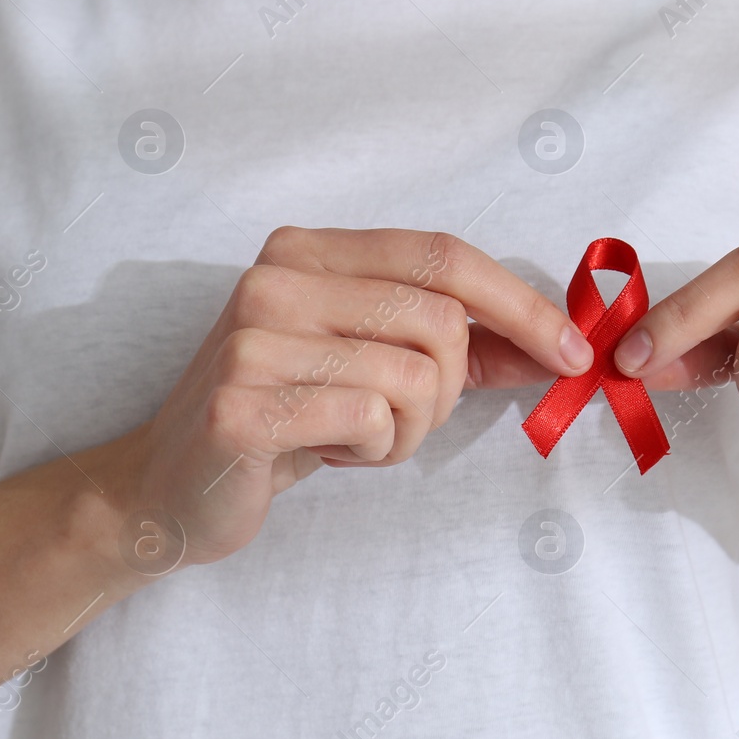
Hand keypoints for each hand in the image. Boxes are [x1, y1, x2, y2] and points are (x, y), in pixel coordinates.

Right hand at [110, 228, 594, 565]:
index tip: (570, 351)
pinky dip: (373, 451)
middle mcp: (274, 279)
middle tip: (402, 418)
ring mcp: (252, 339)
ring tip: (355, 438)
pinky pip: (372, 420)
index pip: (441, 254)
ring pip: (414, 377)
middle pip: (439, 320)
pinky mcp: (243, 404)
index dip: (518, 302)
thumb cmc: (281, 420)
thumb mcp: (365, 362)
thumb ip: (452, 343)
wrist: (168, 487)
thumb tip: (555, 341)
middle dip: (451, 388)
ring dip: (409, 430)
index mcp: (305, 251)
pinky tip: (327, 453)